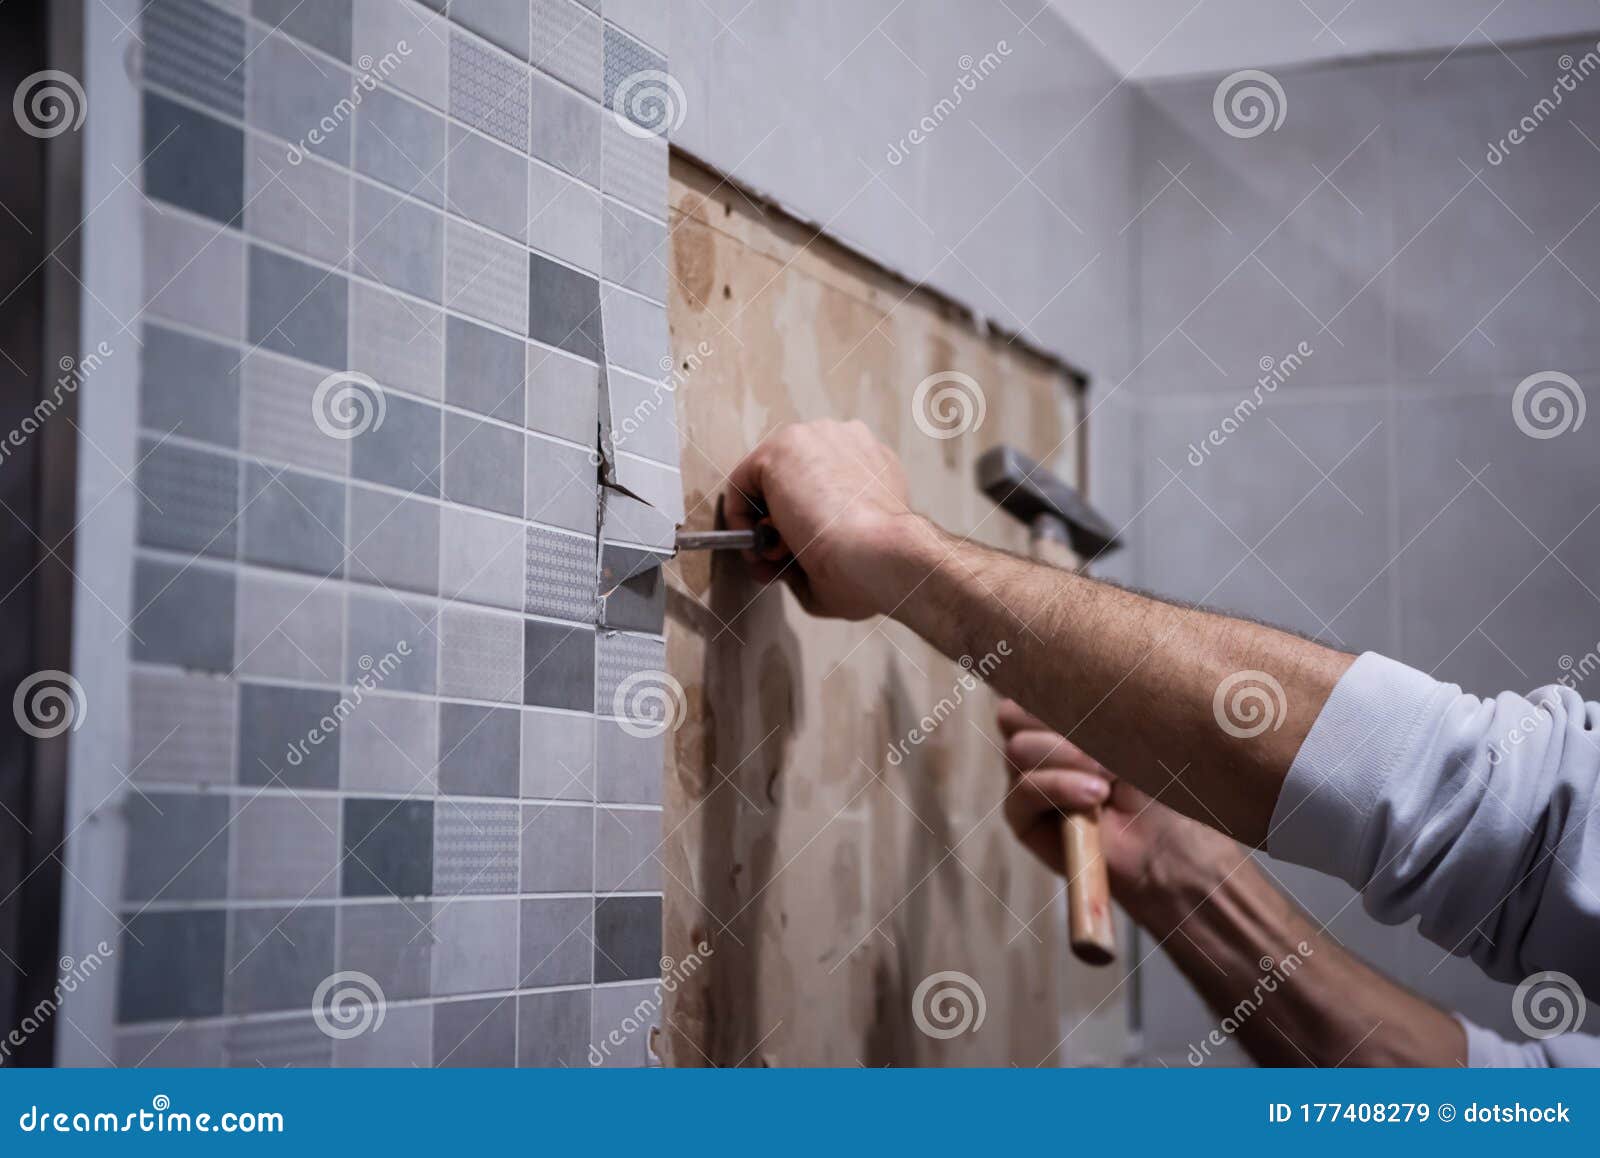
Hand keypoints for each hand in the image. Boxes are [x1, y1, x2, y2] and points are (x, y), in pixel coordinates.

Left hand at [725, 421, 923, 619]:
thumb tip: (782, 564)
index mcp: (873, 464)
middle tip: (780, 560)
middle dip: (780, 522)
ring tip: (773, 557)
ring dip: (762, 521)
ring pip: (768, 480)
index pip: (823, 484)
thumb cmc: (874, 566)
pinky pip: (742, 482)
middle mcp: (847, 441)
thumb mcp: (850, 555)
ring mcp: (814, 438)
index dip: (802, 522)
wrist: (876, 555)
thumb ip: (815, 549)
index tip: (794, 555)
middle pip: (794, 479)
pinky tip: (757, 545)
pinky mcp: (781, 449)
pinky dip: (739, 517)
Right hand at [997, 700, 1240, 914]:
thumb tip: (1074, 677)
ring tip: (1108, 777)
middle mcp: (1033, 748)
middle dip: (1059, 724)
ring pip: (1019, 749)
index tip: (1091, 700)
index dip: (1051, 689)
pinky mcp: (1020, 817)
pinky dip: (1060, 787)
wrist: (1162, 841)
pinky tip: (1096, 797)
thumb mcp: (1126, 734)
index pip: (1026, 689)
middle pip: (1010, 714)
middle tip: (1103, 744)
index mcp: (1052, 722)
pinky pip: (1024, 789)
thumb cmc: (1150, 784)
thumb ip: (1094, 707)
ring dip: (1067, 758)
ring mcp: (1023, 781)